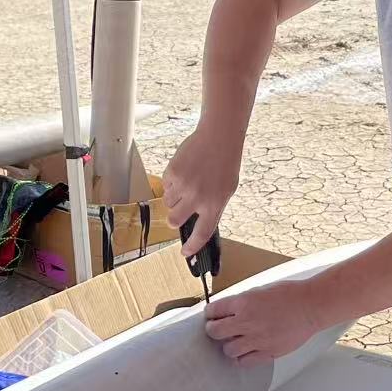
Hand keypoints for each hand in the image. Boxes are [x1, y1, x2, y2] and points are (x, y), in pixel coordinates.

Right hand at [164, 124, 242, 258]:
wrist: (219, 138)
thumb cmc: (225, 164)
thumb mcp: (226, 190)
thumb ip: (212, 207)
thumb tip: (198, 222)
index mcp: (214, 205)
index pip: (201, 233)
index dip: (192, 246)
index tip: (185, 253)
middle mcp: (197, 198)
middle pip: (174, 221)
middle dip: (174, 218)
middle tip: (180, 208)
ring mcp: (184, 186)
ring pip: (168, 202)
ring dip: (174, 197)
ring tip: (188, 181)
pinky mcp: (173, 172)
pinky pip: (165, 185)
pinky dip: (172, 181)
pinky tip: (185, 170)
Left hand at [204, 280, 322, 366]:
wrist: (311, 306)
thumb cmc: (290, 295)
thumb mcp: (260, 290)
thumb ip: (242, 302)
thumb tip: (229, 310)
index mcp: (243, 302)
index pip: (213, 311)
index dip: (211, 313)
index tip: (212, 315)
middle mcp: (246, 322)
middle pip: (214, 332)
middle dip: (214, 330)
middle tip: (218, 328)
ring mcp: (256, 339)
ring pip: (228, 350)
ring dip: (229, 345)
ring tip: (234, 340)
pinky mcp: (267, 352)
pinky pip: (244, 362)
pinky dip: (242, 358)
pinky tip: (246, 351)